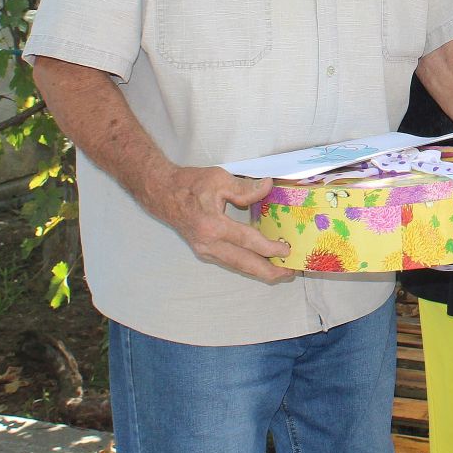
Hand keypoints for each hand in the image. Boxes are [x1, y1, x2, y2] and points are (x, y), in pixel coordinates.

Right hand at [140, 166, 292, 282]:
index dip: (269, 248)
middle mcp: (208, 243)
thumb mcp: (219, 179)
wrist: (163, 193)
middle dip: (268, 271)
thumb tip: (268, 187)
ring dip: (259, 270)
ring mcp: (205, 250)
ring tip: (280, 272)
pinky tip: (260, 262)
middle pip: (243, 263)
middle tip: (289, 273)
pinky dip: (247, 264)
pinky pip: (229, 261)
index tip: (286, 250)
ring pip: (236, 266)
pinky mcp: (204, 251)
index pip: (247, 241)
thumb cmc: (190, 184)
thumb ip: (245, 188)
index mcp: (213, 226)